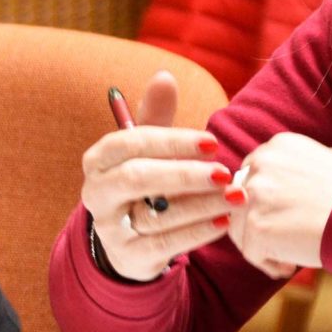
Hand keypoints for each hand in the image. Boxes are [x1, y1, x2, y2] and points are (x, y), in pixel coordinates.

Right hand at [79, 69, 235, 280]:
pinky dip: (197, 232)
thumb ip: (156, 115)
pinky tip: (225, 220)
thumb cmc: (145, 183)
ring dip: (200, 204)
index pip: (130, 143)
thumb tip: (164, 75)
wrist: (132, 240)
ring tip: (235, 196)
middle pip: (136, 178)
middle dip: (184, 174)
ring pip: (154, 214)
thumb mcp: (147, 149)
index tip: (212, 142)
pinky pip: (164, 245)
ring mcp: (110, 227)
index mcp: (99, 159)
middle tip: (225, 172)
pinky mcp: (128, 257)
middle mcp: (96, 192)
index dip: (172, 141)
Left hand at [223, 132, 331, 279]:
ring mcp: (256, 195)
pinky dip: (268, 264)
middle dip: (258, 224)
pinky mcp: (256, 226)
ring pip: (240, 228)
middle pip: (240, 202)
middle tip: (284, 241)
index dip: (264, 203)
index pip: (252, 176)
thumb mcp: (327, 163)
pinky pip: (250, 252)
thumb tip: (289, 183)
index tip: (285, 219)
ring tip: (288, 258)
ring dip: (261, 246)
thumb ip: (298, 169)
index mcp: (278, 147)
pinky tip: (290, 267)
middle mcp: (261, 164)